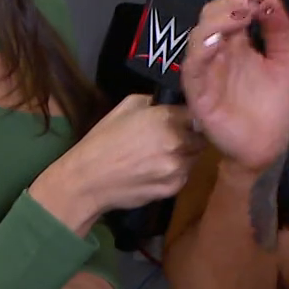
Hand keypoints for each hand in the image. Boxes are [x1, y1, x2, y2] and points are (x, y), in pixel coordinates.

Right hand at [31, 95, 204, 232]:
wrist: (87, 179)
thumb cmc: (103, 140)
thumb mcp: (125, 107)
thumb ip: (153, 102)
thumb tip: (171, 103)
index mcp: (165, 118)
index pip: (197, 112)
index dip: (192, 116)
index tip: (184, 119)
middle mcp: (177, 141)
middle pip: (201, 136)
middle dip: (191, 135)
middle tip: (174, 138)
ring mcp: (177, 167)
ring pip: (194, 156)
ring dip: (185, 154)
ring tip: (162, 156)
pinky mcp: (174, 187)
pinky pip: (184, 175)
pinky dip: (176, 172)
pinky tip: (156, 171)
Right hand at [182, 0, 288, 172]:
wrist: (269, 145)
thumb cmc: (277, 105)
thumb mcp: (286, 62)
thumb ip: (279, 31)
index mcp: (238, 45)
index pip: (228, 11)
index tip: (258, 0)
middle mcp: (219, 54)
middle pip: (209, 18)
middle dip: (225, 6)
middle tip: (248, 5)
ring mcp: (207, 73)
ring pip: (197, 39)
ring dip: (215, 24)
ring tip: (238, 18)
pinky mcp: (199, 94)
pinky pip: (192, 70)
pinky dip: (202, 52)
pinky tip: (218, 42)